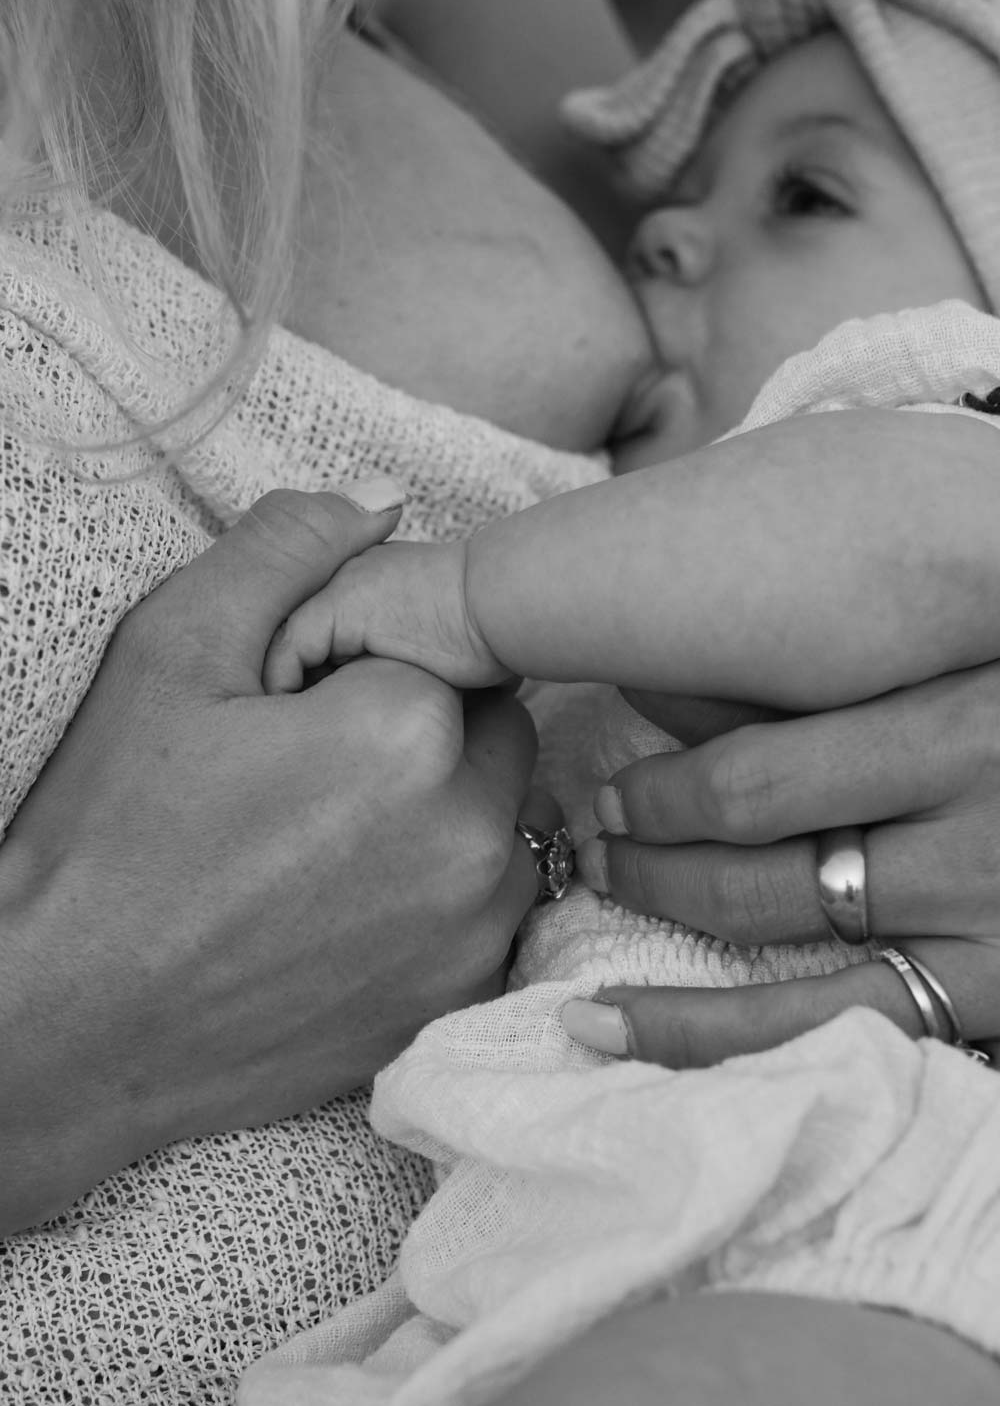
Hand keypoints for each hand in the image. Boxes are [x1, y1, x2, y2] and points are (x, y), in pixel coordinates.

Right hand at [0, 483, 551, 1232]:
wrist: (70, 1028)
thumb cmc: (109, 838)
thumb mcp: (169, 653)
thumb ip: (288, 552)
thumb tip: (384, 502)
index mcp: (407, 731)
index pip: (452, 636)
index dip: (379, 656)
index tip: (306, 696)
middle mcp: (468, 834)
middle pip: (495, 721)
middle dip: (428, 718)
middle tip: (316, 757)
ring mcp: (472, 930)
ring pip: (501, 810)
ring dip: (443, 800)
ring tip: (325, 832)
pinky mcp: (457, 997)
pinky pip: (488, 899)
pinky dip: (442, 881)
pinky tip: (345, 896)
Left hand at [562, 668, 999, 1066]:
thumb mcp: (961, 673)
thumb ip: (835, 674)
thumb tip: (667, 677)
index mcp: (969, 716)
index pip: (767, 754)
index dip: (666, 759)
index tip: (617, 751)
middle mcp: (976, 820)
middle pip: (757, 833)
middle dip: (650, 832)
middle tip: (599, 824)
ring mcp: (983, 919)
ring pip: (771, 917)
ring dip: (658, 893)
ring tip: (596, 880)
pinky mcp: (991, 1000)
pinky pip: (819, 1025)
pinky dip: (699, 1033)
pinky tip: (603, 1024)